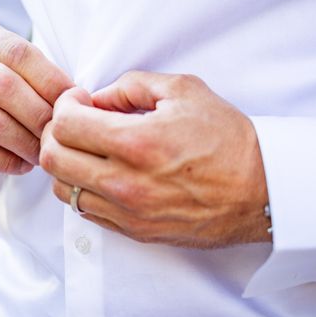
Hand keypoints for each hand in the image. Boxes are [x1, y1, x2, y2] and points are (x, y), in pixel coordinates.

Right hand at [0, 19, 73, 173]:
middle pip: (5, 87)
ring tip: (44, 154)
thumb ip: (38, 74)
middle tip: (60, 135)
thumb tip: (78, 100)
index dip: (52, 81)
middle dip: (39, 115)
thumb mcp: (11, 65)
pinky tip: (22, 165)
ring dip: (25, 143)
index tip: (76, 103)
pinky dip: (5, 161)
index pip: (20, 53)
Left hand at [40, 72, 270, 247]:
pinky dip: (81, 187)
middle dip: (54, 131)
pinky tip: (100, 171)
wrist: (262, 190)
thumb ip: (130, 86)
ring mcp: (127, 211)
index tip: (78, 99)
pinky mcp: (134, 230)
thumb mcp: (183, 90)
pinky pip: (84, 210)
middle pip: (53, 157)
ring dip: (64, 162)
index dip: (63, 104)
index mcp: (137, 142)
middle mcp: (126, 182)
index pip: (66, 124)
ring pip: (62, 188)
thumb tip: (96, 98)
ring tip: (85, 147)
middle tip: (72, 120)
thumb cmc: (227, 138)